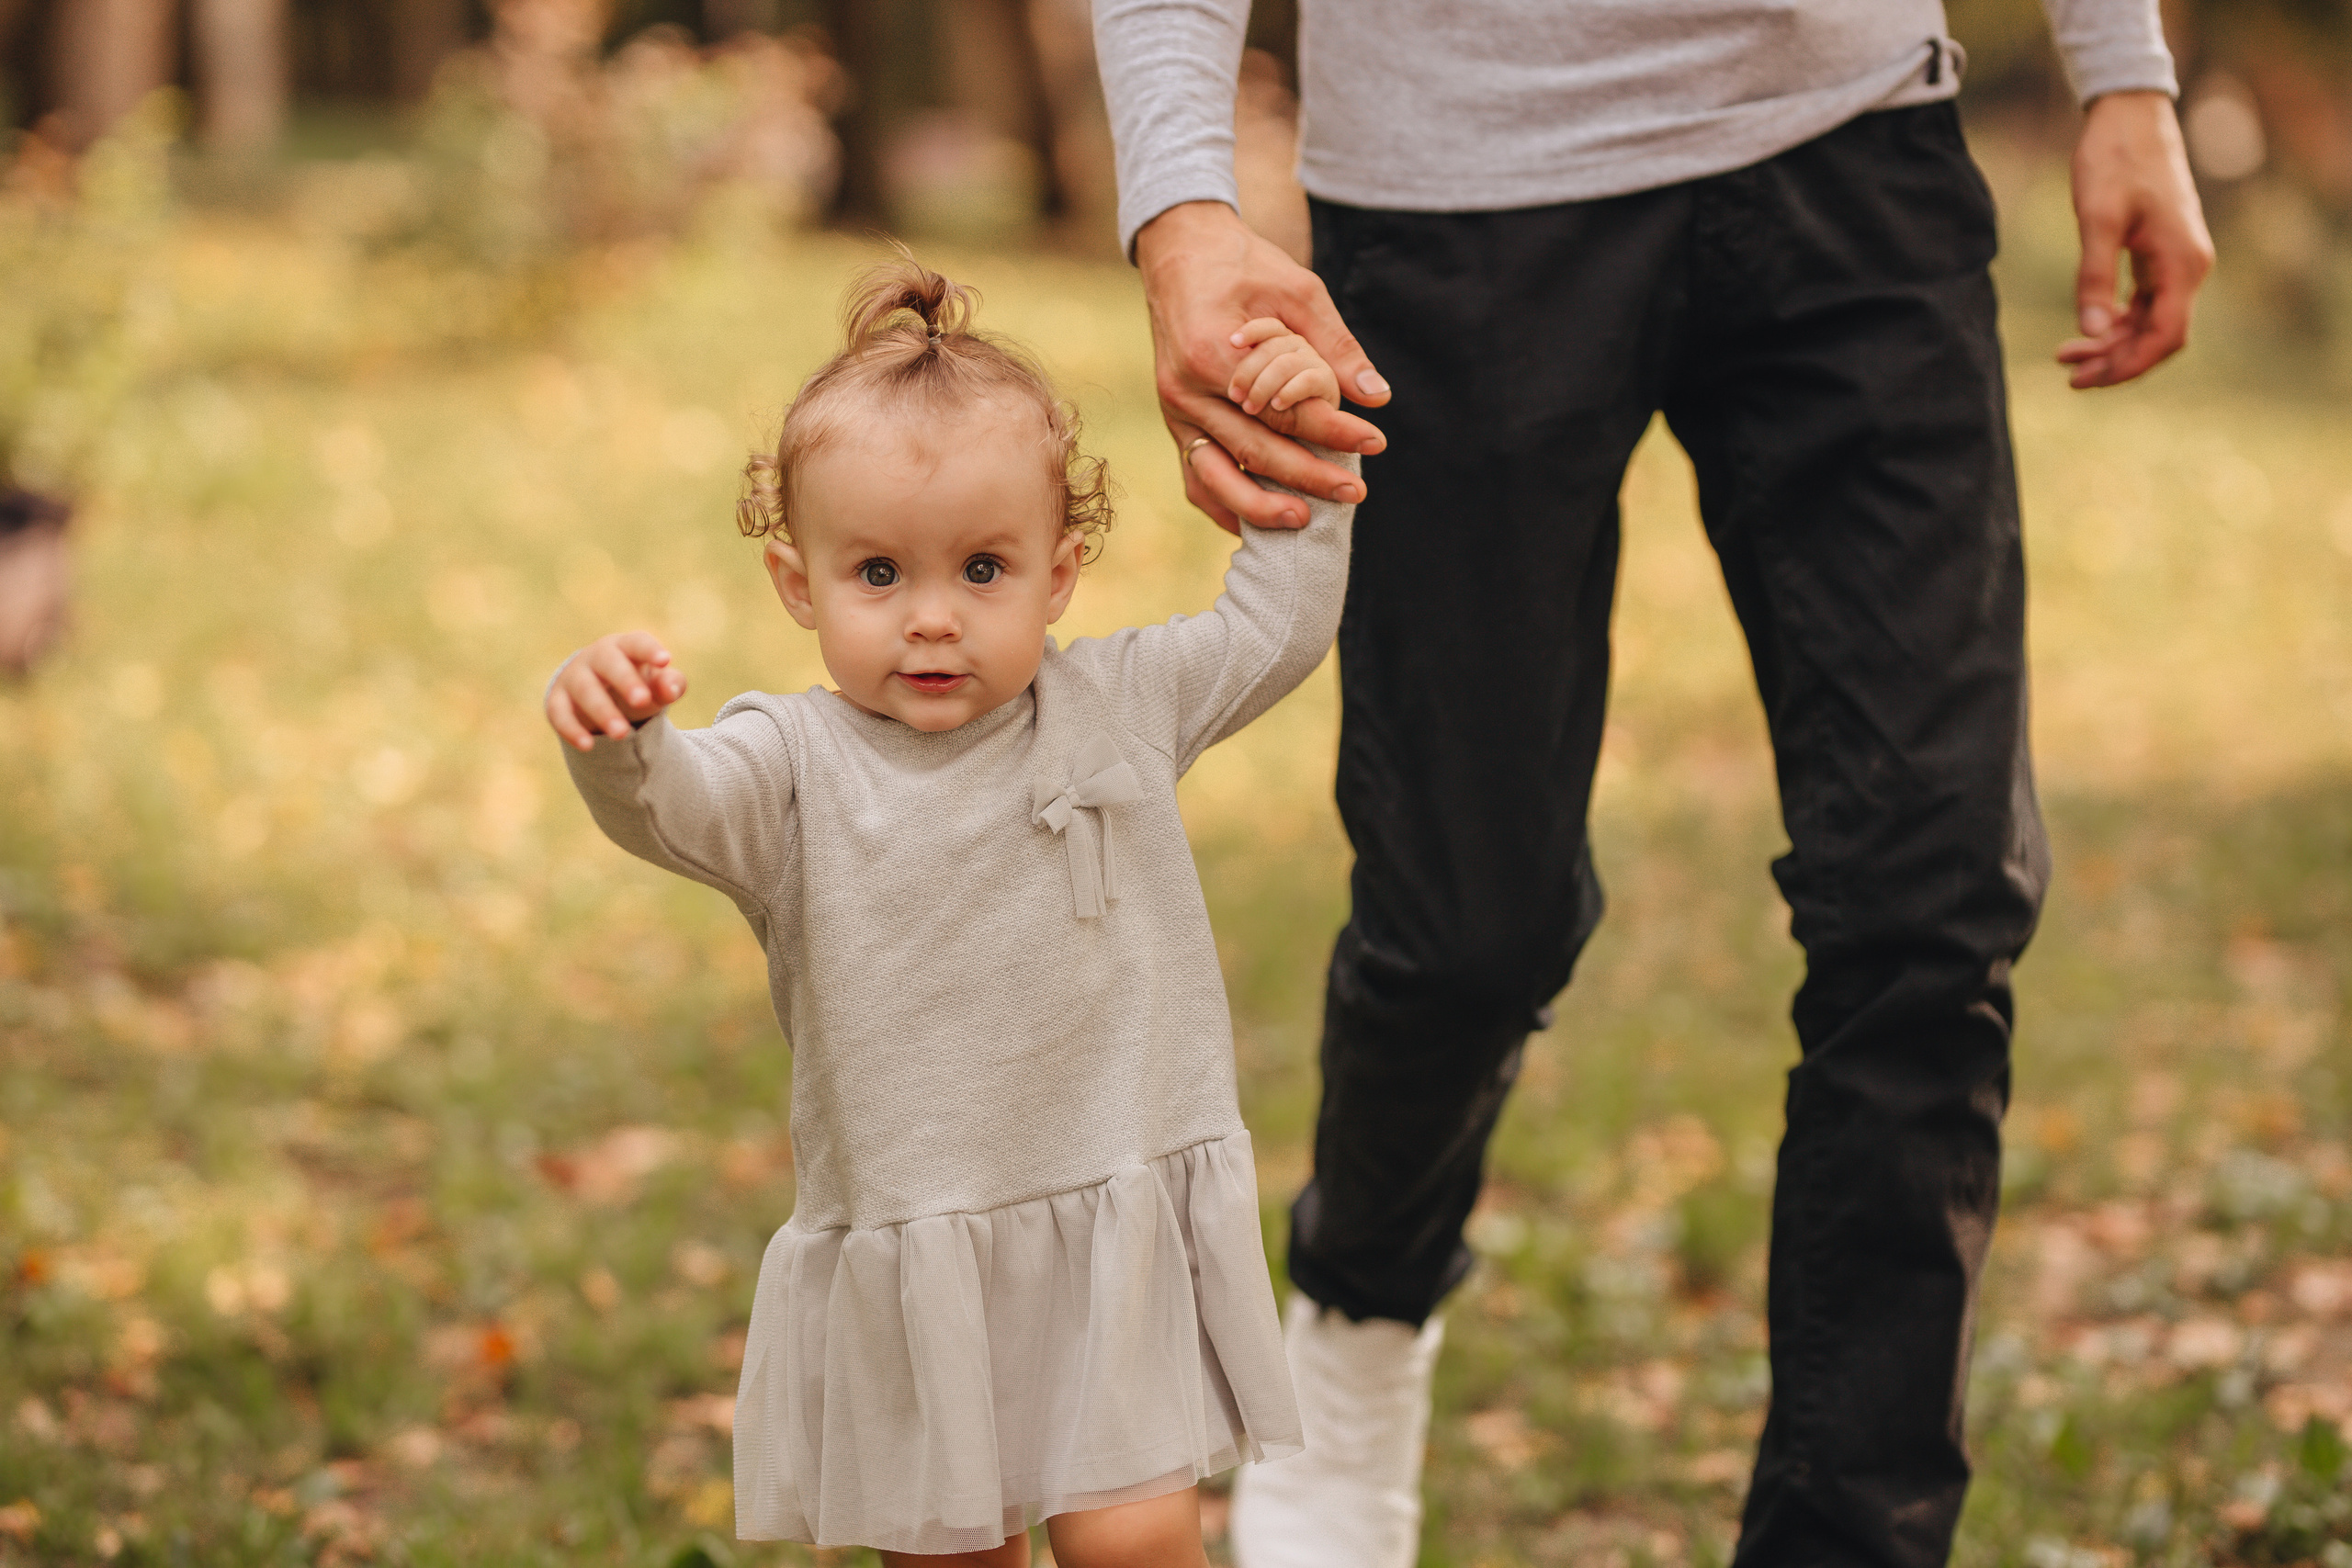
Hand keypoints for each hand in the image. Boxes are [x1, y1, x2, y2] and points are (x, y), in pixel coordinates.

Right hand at [547, 631, 686, 749]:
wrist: (597, 695)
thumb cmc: (635, 685)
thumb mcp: (655, 686)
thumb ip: (670, 686)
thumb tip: (670, 690)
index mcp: (624, 647)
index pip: (637, 643)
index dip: (649, 650)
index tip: (665, 660)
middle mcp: (595, 657)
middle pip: (609, 663)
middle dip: (625, 681)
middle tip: (642, 700)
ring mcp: (573, 677)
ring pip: (585, 690)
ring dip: (602, 711)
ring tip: (622, 734)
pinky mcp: (557, 700)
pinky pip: (560, 713)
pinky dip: (572, 729)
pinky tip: (587, 746)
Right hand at [1137, 201, 1387, 533]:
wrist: (1181, 251)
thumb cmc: (1244, 266)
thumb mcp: (1297, 290)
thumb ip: (1334, 346)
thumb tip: (1376, 396)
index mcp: (1214, 353)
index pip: (1283, 409)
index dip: (1331, 431)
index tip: (1374, 442)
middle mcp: (1187, 390)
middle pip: (1254, 449)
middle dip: (1308, 476)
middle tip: (1355, 493)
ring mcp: (1175, 410)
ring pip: (1216, 476)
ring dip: (1259, 506)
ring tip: (1303, 521)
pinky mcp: (1174, 420)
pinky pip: (1195, 475)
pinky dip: (1223, 504)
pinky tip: (1256, 524)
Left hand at [2057, 90, 2214, 388]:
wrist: (2131, 115)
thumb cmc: (2115, 160)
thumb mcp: (2097, 218)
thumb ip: (2094, 275)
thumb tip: (2089, 332)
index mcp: (2182, 263)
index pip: (2165, 337)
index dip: (2126, 366)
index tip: (2083, 380)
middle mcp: (2189, 266)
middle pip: (2159, 336)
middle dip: (2115, 360)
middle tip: (2067, 374)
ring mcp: (2178, 260)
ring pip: (2151, 321)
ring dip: (2112, 343)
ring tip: (2065, 356)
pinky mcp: (2162, 252)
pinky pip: (2145, 302)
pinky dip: (2117, 320)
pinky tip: (2085, 328)